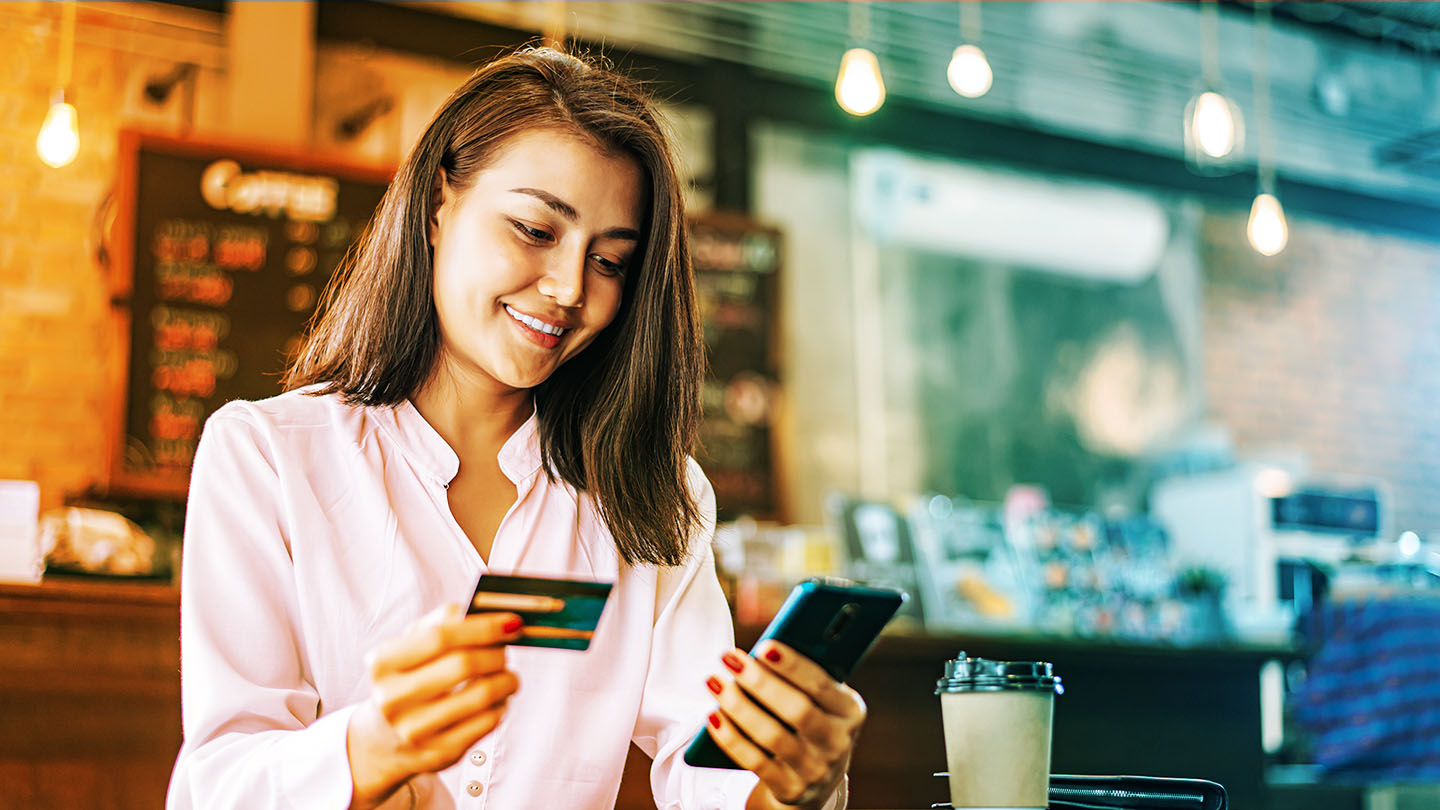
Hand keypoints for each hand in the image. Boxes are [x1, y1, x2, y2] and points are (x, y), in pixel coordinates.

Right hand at [346, 605, 522, 808]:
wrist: (384, 739)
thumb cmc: (406, 680)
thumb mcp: (411, 645)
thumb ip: (443, 621)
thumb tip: (486, 611)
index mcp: (383, 663)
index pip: (439, 636)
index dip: (482, 627)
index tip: (511, 622)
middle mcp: (392, 699)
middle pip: (463, 665)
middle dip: (496, 653)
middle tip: (507, 650)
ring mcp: (414, 730)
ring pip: (480, 696)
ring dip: (506, 680)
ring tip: (508, 676)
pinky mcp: (438, 753)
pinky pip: (486, 722)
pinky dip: (501, 705)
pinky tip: (497, 700)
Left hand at [704, 641, 864, 808]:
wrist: (815, 781)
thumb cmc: (810, 722)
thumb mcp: (820, 700)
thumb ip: (803, 677)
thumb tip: (762, 652)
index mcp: (850, 710)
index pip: (821, 684)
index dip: (792, 665)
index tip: (764, 647)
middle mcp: (837, 742)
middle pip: (797, 710)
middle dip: (760, 682)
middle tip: (729, 657)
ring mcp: (816, 769)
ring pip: (772, 736)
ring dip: (739, 706)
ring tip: (715, 682)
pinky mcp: (791, 790)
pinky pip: (756, 762)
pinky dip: (731, 738)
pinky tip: (713, 716)